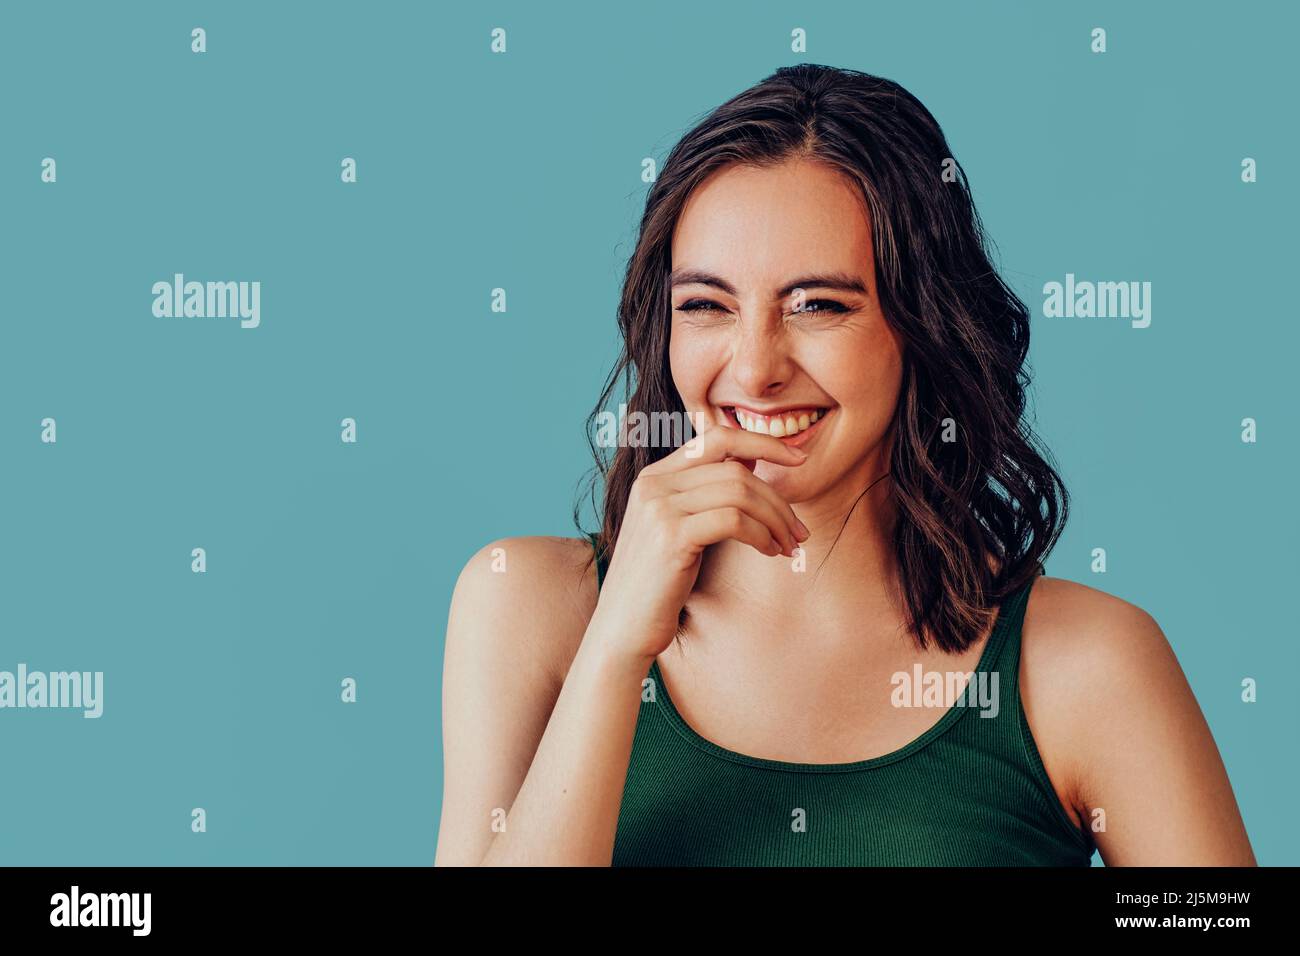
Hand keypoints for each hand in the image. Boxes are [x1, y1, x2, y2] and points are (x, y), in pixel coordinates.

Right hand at [590, 425, 809, 662]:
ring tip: (788, 545)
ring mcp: (660, 508)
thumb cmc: (657, 583)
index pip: (717, 438)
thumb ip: (704, 493)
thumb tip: (750, 461)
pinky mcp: (671, 537)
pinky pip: (734, 520)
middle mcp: (653, 484)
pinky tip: (771, 553)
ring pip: (740, 492)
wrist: (622, 627)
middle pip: (736, 469)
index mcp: (655, 476)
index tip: (799, 458)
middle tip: (798, 531)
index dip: (764, 442)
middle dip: (778, 499)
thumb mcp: (678, 528)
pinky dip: (762, 535)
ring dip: (776, 520)